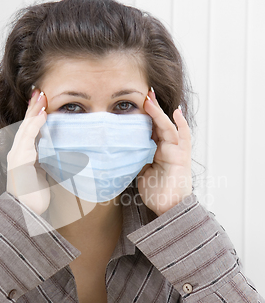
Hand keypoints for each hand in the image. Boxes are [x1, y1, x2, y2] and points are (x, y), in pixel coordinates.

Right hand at [6, 89, 49, 214]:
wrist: (26, 214)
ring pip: (26, 130)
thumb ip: (51, 162)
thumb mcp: (46, 175)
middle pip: (26, 125)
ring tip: (41, 99)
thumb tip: (67, 154)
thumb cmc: (37, 197)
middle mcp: (18, 154)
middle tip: (40, 90)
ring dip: (34, 114)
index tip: (42, 99)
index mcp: (25, 155)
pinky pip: (28, 141)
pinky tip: (42, 118)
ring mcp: (17, 158)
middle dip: (33, 108)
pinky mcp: (20, 164)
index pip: (30, 130)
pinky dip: (34, 128)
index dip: (35, 114)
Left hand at [137, 89, 191, 215]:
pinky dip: (180, 124)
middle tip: (144, 93)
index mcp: (158, 150)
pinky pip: (182, 137)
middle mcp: (168, 148)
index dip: (144, 116)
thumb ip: (136, 158)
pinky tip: (177, 112)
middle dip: (152, 108)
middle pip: (160, 124)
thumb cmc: (155, 193)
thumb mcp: (140, 171)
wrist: (167, 209)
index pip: (151, 128)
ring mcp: (177, 151)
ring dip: (159, 113)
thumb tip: (120, 148)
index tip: (134, 103)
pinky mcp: (182, 157)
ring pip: (168, 127)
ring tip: (151, 99)